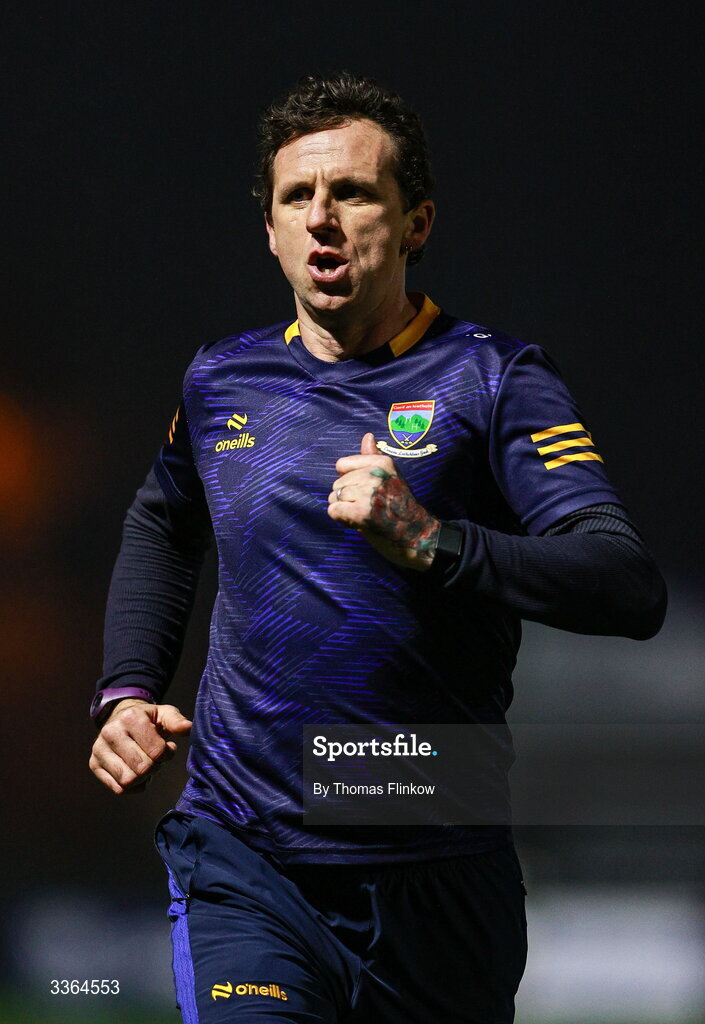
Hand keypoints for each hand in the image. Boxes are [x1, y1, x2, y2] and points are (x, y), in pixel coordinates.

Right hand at [89, 699, 191, 794]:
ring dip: (143, 778)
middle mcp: (110, 732)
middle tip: (156, 758)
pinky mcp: (94, 764)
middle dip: (155, 767)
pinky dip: (133, 786)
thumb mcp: (164, 714)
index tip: (167, 749)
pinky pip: (118, 789)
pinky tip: (134, 771)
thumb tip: (188, 728)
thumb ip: (176, 721)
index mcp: (130, 717)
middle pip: (142, 768)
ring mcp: (99, 749)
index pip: (156, 751)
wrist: (121, 720)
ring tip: (145, 764)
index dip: (167, 754)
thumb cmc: (148, 720)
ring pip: (128, 781)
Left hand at [327, 432, 439, 570]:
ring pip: (333, 497)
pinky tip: (359, 522)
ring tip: (364, 514)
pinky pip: (333, 511)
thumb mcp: (389, 476)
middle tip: (369, 507)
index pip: (342, 465)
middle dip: (347, 497)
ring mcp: (367, 494)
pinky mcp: (361, 513)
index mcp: (381, 463)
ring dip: (344, 509)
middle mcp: (374, 475)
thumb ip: (373, 458)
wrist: (415, 534)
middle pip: (337, 483)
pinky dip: (341, 519)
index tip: (366, 490)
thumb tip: (368, 436)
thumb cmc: (400, 505)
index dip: (349, 480)